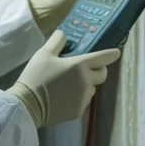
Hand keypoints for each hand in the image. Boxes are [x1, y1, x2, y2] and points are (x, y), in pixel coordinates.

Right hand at [5, 31, 120, 127]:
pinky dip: (77, 97)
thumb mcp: (43, 54)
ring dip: (85, 84)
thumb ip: (56, 41)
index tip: (117, 53)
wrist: (27, 104)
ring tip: (67, 84)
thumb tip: (64, 34)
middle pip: (102, 75)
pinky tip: (62, 96)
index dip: (111, 54)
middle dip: (98, 70)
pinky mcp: (78, 111)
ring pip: (91, 88)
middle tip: (85, 68)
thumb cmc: (36, 76)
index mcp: (79, 65)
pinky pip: (83, 100)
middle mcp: (86, 82)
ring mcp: (83, 98)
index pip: (103, 58)